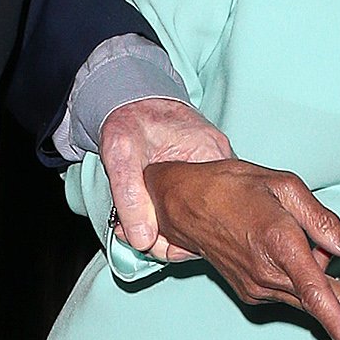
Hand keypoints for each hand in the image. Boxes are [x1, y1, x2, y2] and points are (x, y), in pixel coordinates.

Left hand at [97, 93, 233, 256]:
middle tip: (137, 235)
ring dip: (172, 230)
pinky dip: (174, 219)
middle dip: (173, 236)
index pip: (212, 210)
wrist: (132, 99)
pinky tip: (150, 219)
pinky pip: (196, 207)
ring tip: (139, 226)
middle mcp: (220, 164)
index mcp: (210, 153)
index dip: (181, 234)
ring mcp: (214, 171)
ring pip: (202, 217)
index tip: (149, 239)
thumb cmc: (128, 119)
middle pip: (209, 219)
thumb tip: (143, 240)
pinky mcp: (204, 177)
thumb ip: (129, 195)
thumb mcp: (120, 153)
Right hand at [146, 158, 339, 339]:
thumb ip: (322, 219)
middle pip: (323, 306)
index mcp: (279, 244)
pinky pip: (294, 296)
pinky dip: (313, 285)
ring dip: (337, 290)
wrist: (185, 204)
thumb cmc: (234, 187)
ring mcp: (258, 288)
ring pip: (311, 302)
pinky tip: (314, 260)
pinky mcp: (253, 293)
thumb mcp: (284, 185)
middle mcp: (267, 275)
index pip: (318, 295)